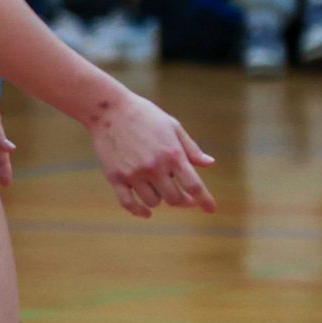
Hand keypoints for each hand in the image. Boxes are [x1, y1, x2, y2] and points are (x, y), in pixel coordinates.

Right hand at [88, 90, 215, 217]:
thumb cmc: (146, 116)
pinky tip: (146, 212)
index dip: (204, 200)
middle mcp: (154, 167)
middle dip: (184, 201)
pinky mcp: (115, 178)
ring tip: (161, 189)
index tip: (211, 209)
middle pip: (175, 199)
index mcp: (173, 155)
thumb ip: (191, 149)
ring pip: (154, 202)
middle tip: (187, 199)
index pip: (193, 185)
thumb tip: (210, 164)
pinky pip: (128, 203)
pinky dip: (139, 211)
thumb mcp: (174, 127)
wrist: (110, 110)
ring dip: (161, 199)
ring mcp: (134, 174)